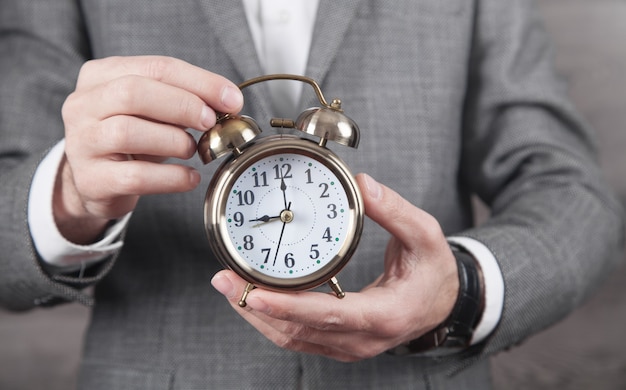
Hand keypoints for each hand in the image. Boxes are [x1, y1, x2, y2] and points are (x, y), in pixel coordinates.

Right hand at [56, 56, 243, 243]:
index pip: (156, 67)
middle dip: (183, 105)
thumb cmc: (130, 139)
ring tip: (193, 149)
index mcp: (101, 75)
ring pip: (128, 133)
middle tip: (211, 121)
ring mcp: (82, 143)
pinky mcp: (91, 180)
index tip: (231, 99)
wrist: (93, 181)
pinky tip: (189, 177)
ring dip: (174, 141)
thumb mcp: (151, 111)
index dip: (200, 82)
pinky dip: (171, 177)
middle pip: (134, 92)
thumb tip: (227, 101)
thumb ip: (182, 99)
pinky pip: (136, 176)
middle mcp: (83, 105)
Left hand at [212, 173, 459, 361]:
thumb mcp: (426, 235)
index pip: (329, 314)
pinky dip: (271, 320)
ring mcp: (349, 346)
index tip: (253, 292)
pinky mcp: (339, 343)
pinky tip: (252, 300)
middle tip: (223, 280)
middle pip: (299, 330)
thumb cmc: (434, 271)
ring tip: (228, 287)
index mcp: (385, 314)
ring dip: (257, 316)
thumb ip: (395, 211)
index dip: (288, 306)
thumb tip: (364, 184)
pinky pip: (298, 338)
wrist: (444, 303)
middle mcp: (363, 339)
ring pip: (292, 339)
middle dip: (256, 307)